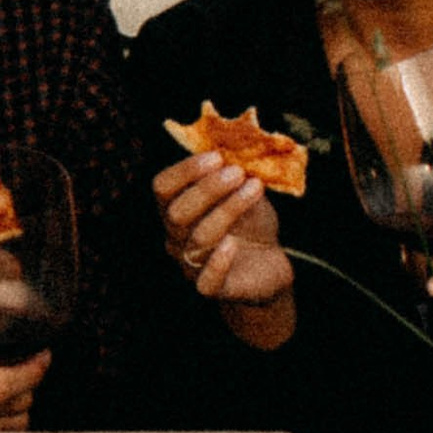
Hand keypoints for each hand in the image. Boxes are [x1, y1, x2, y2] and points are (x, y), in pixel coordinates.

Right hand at [153, 152, 295, 346]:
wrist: (270, 264)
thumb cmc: (251, 224)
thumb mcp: (245, 191)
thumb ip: (237, 171)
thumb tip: (239, 144)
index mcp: (177, 208)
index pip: (162, 188)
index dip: (185, 170)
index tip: (216, 156)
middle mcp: (176, 237)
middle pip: (177, 213)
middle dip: (208, 189)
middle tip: (237, 172)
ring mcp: (192, 265)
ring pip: (198, 238)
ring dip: (228, 209)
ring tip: (255, 188)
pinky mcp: (213, 289)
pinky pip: (205, 282)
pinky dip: (217, 263)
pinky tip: (233, 245)